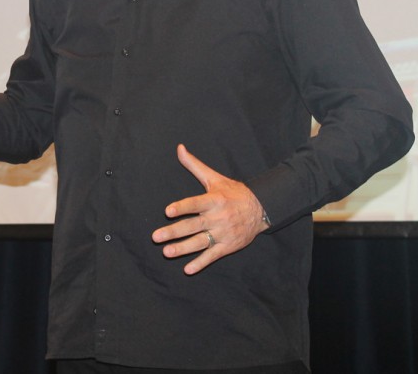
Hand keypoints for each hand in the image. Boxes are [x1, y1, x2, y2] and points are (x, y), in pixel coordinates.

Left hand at [151, 144, 268, 274]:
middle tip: (156, 237)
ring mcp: (223, 233)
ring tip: (167, 252)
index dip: (182, 207)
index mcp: (214, 200)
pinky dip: (201, 263)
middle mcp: (218, 217)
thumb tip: (179, 148)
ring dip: (183, 249)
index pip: (195, 203)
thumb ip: (194, 165)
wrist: (261, 209)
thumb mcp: (214, 178)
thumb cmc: (233, 192)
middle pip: (193, 226)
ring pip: (201, 242)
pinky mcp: (228, 245)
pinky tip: (188, 269)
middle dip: (174, 232)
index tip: (167, 211)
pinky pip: (213, 255)